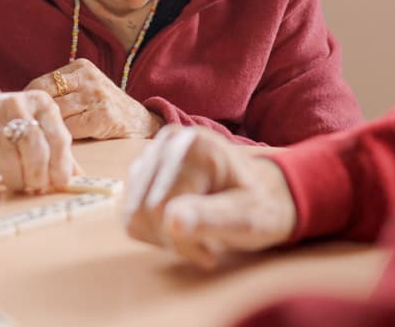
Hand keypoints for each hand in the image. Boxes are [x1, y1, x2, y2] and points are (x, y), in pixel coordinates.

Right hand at [0, 91, 77, 192]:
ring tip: (17, 185)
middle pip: (33, 145)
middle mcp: (16, 103)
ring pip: (7, 155)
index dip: (61, 165)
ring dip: (15, 179)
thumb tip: (78, 179)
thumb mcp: (39, 128)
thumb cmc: (11, 124)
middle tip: (36, 187)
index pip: (59, 137)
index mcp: (41, 103)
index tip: (59, 183)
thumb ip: (58, 151)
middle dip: (37, 173)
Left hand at [25, 58, 161, 139]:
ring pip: (58, 114)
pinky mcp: (104, 116)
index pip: (41, 83)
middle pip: (47, 99)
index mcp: (81, 67)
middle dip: (39, 116)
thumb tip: (21, 104)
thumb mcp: (84, 89)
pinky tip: (69, 141)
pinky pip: (72, 129)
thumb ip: (59, 92)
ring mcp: (97, 96)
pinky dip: (67, 137)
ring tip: (49, 137)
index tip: (24, 116)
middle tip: (32, 131)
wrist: (139, 122)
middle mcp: (89, 78)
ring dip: (52, 128)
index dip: (29, 102)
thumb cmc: (102, 108)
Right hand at [122, 125, 296, 269]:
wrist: (263, 194)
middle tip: (206, 245)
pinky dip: (155, 230)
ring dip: (164, 236)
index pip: (159, 206)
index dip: (180, 240)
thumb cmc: (260, 207)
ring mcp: (154, 153)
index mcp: (195, 146)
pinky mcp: (145, 170)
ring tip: (198, 234)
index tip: (212, 253)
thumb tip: (172, 221)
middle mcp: (169, 141)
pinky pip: (131, 213)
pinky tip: (183, 226)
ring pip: (133, 213)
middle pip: (142, 209)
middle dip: (172, 238)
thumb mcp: (246, 217)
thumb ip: (210, 217)